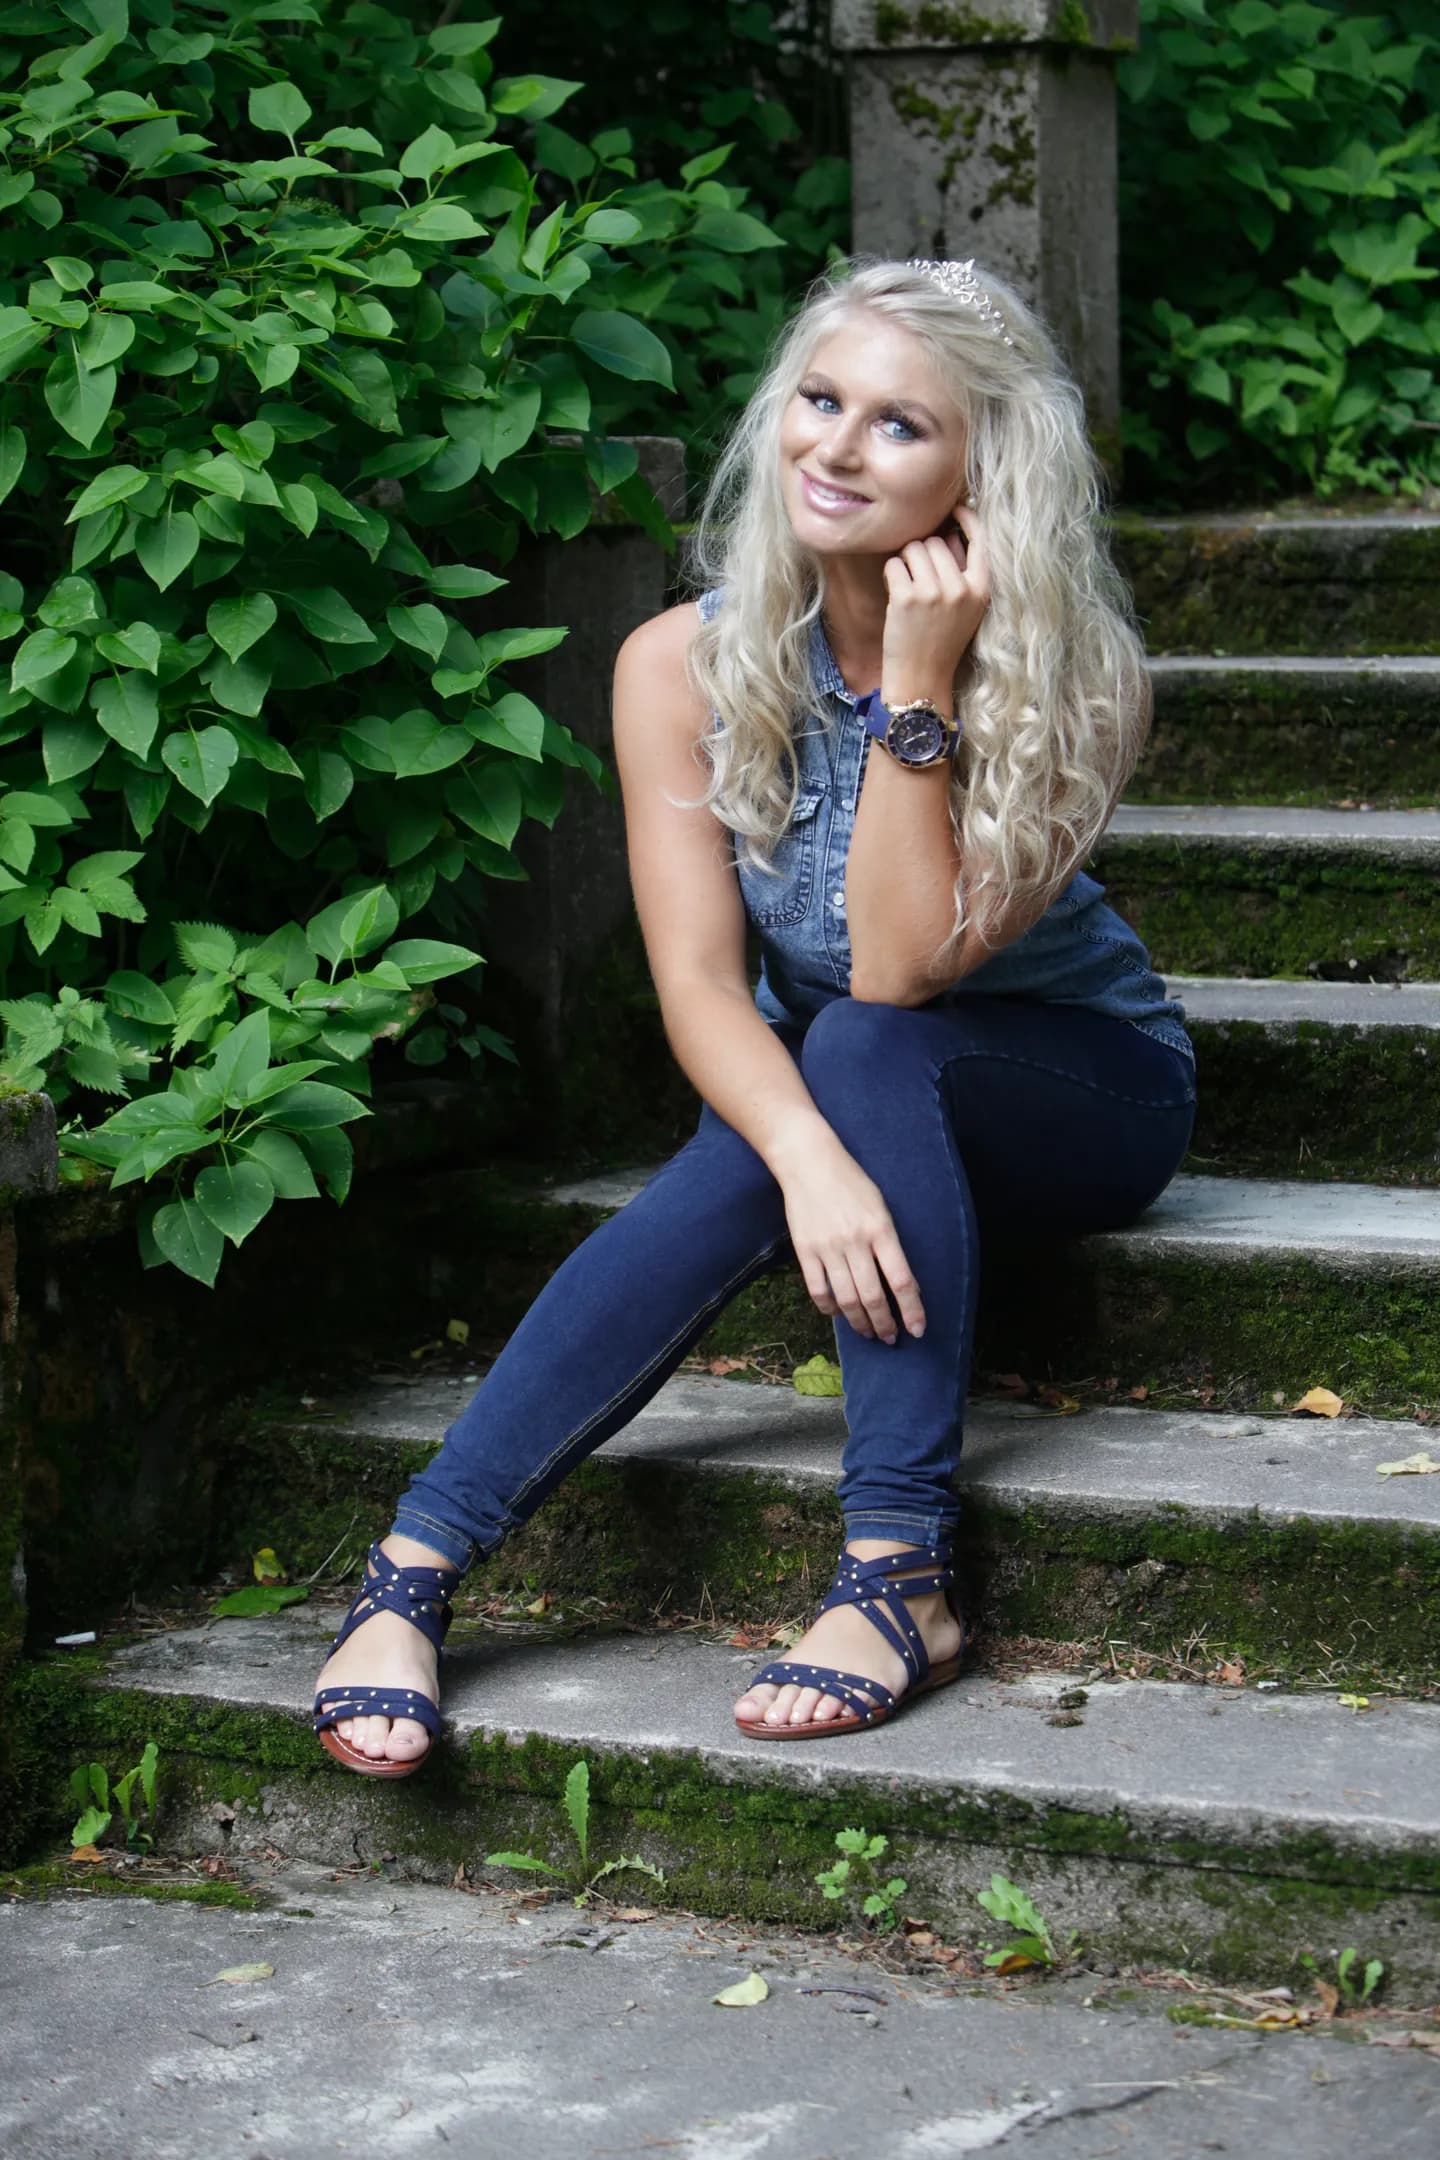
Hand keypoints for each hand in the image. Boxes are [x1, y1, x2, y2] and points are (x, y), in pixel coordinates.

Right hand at [780, 1142, 925, 1344]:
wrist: (808, 1162)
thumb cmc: (851, 1182)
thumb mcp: (881, 1208)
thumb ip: (891, 1246)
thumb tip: (906, 1285)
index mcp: (880, 1229)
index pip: (901, 1280)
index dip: (912, 1310)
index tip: (918, 1329)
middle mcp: (855, 1242)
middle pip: (873, 1296)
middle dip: (885, 1324)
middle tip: (890, 1338)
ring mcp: (828, 1248)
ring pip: (846, 1299)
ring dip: (860, 1323)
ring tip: (868, 1332)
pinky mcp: (805, 1250)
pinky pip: (818, 1290)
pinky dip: (829, 1308)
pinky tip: (838, 1313)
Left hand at [880, 501, 989, 705]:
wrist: (922, 680)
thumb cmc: (940, 641)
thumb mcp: (967, 608)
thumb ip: (963, 572)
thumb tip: (950, 530)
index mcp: (982, 589)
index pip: (981, 539)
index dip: (968, 518)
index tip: (956, 508)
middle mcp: (961, 588)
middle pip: (936, 541)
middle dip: (923, 553)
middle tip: (919, 580)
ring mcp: (934, 593)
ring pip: (914, 548)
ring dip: (905, 562)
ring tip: (908, 588)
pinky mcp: (907, 598)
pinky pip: (894, 564)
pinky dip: (891, 575)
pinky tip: (895, 594)